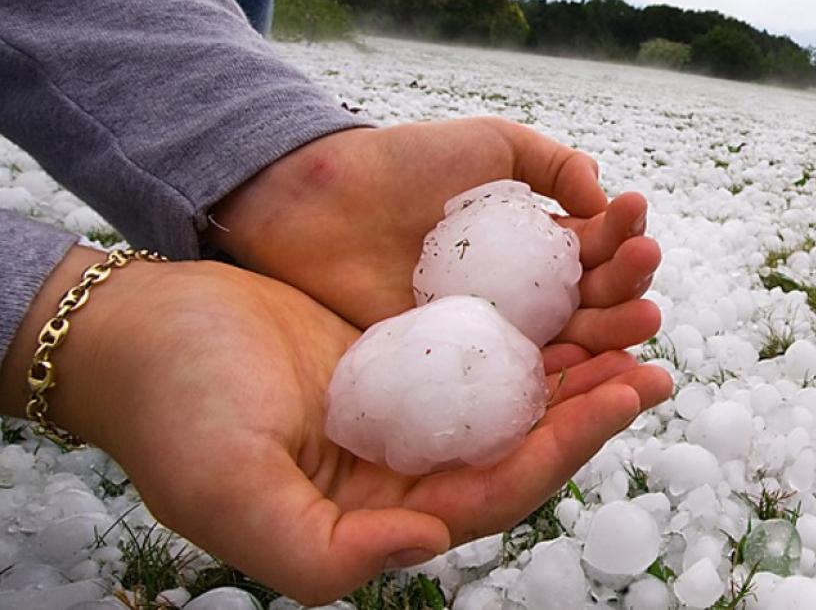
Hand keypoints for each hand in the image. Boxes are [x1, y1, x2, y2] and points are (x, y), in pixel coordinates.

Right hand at [0, 248, 670, 603]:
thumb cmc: (171, 414)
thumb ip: (322, 549)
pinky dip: (531, 321)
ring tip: (634, 315)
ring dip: (576, 360)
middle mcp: (408, 468)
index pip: (499, 490)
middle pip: (524, 443)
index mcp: (383, 511)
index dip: (566, 447)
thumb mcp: (229, 492)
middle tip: (655, 358)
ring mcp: (409, 409)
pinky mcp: (404, 357)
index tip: (624, 392)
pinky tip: (570, 288)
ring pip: (514, 394)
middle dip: (593, 405)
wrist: (138, 334)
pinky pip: (484, 344)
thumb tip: (431, 542)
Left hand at [209, 118, 661, 353]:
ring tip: (643, 316)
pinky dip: (561, 375)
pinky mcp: (461, 364)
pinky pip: (519, 376)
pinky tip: (589, 361)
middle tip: (643, 268)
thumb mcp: (491, 145)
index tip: (634, 215)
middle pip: (593, 298)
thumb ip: (553, 164)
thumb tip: (604, 197)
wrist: (322, 202)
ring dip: (614, 330)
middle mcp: (523, 291)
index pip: (595, 247)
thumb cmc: (404, 165)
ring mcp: (495, 330)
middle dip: (628, 284)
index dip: (621, 234)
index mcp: (534, 242)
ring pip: (569, 341)